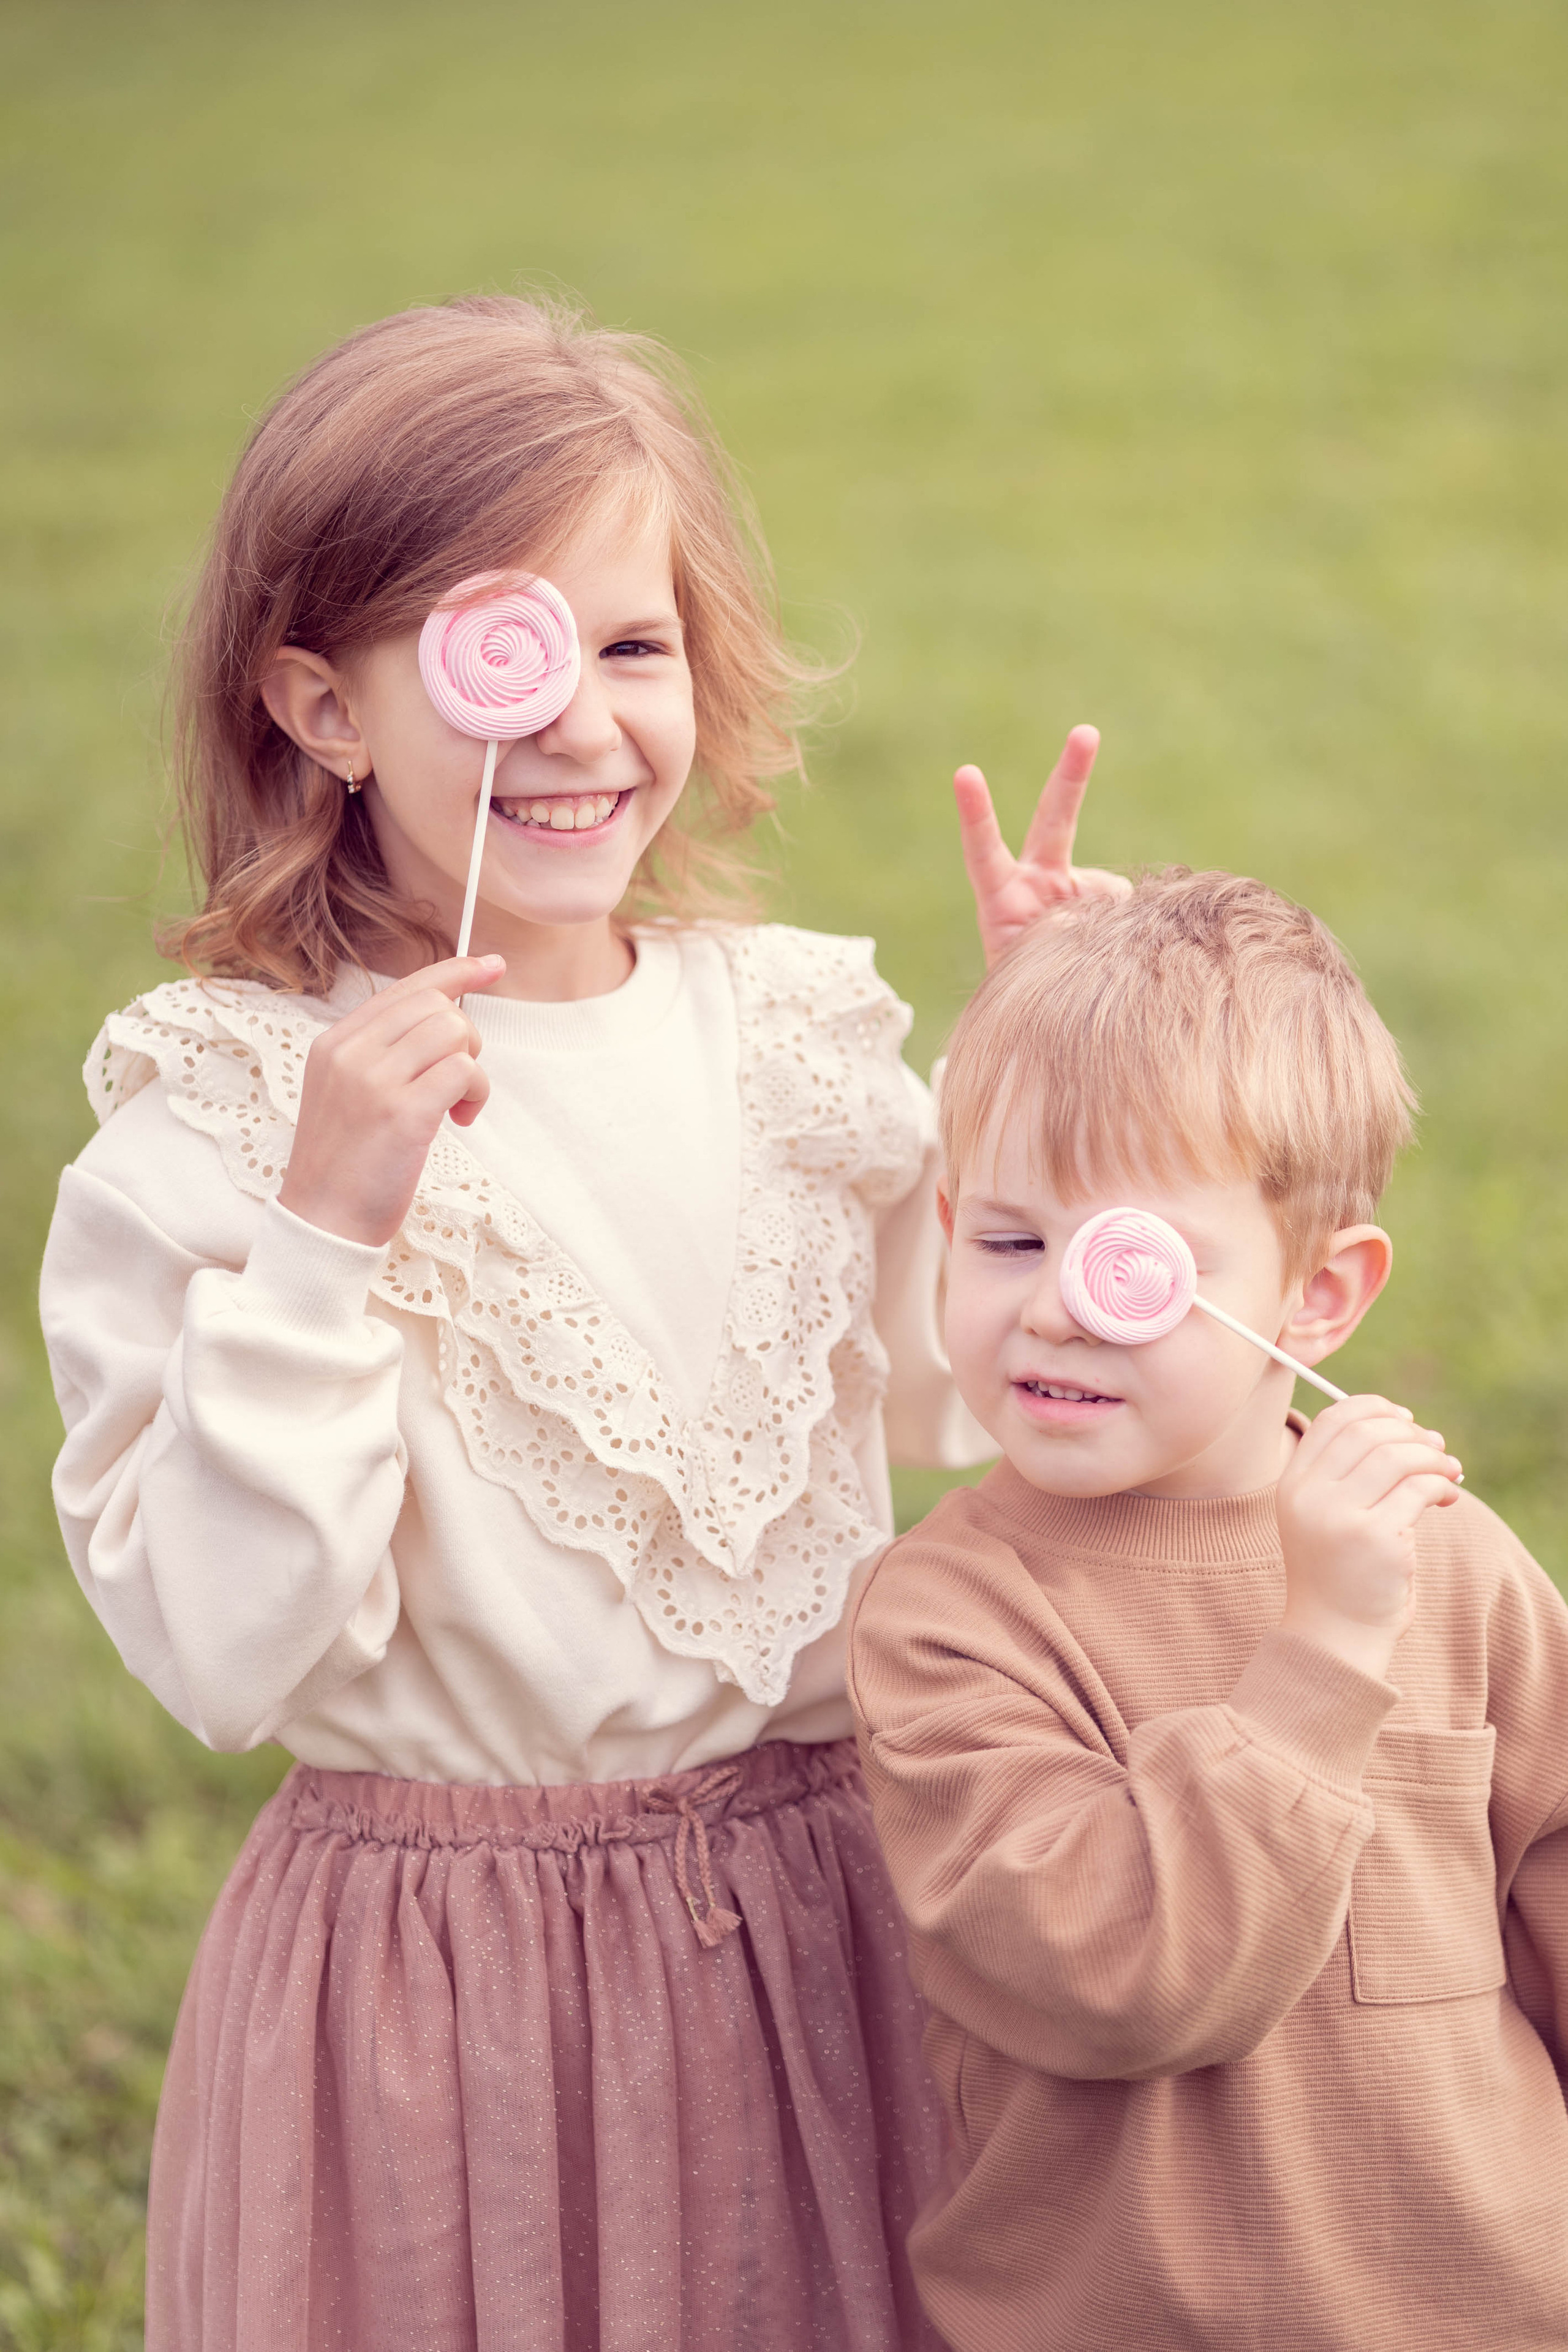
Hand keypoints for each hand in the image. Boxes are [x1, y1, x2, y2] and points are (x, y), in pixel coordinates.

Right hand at [278, 956, 504, 1246]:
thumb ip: (382, 1054)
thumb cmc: (347, 1165)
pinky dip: (475, 1093)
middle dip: (466, 1038)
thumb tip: (445, 1020)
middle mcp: (350, 1052)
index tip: (492, 965)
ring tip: (458, 1106)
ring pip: (453, 1031)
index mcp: (335, 1042)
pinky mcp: (401, 1113)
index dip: (455, 971)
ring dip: (473, 1069)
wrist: (322, 1222)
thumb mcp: (349, 1093)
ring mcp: (373, 1080)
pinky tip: (460, 1120)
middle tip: (459, 1083)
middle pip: (436, 1005)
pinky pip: (463, 1070)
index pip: (405, 988)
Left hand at [955, 725, 1129, 968]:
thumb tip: (1113, 909)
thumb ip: (1061, 932)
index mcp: (1002, 896)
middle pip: (1054, 818)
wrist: (1050, 1004)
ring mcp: (1075, 887)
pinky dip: (1126, 932)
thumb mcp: (1024, 969)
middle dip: (1071, 774)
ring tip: (1086, 962)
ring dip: (1104, 925)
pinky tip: (1112, 955)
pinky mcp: (1110, 899)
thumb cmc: (1024, 989)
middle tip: (1085, 731)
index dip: (976, 814)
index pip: (983, 850)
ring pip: (1104, 890)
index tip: (965, 773)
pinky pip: (1127, 910)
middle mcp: (1037, 880)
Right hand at [1276, 1394, 1463, 1680]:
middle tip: (1436, 1445)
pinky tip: (1448, 1496)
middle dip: (1409, 1431)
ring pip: (1396, 1456)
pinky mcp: (1376, 1539)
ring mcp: (1340, 1517)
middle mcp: (1309, 1496)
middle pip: (1365, 1432)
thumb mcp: (1328, 1514)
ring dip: (1432, 1457)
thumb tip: (1410, 1428)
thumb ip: (1351, 1472)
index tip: (1405, 1418)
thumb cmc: (1341, 1571)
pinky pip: (1419, 1490)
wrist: (1336, 1634)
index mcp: (1293, 1484)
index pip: (1331, 1420)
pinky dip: (1441, 1486)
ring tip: (1449, 1469)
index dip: (1373, 1407)